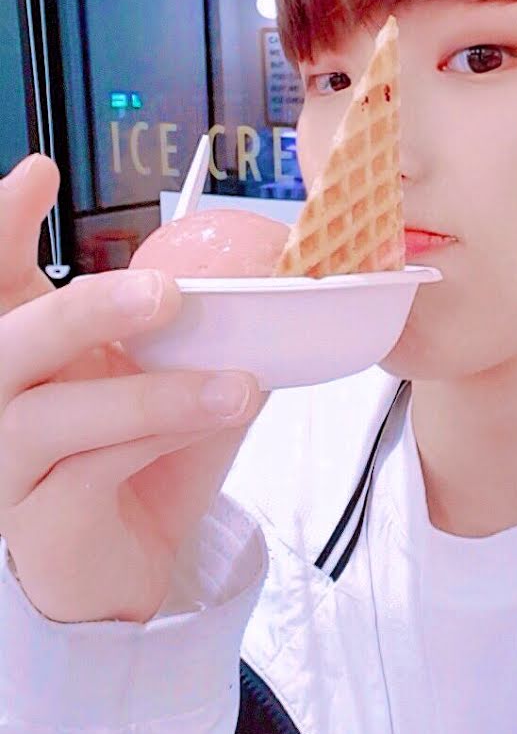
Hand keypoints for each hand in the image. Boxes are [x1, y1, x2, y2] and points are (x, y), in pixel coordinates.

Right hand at [0, 155, 267, 622]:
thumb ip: (197, 331)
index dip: (3, 223)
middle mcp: (4, 396)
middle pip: (10, 341)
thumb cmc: (143, 456)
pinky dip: (161, 440)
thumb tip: (272, 275)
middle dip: (81, 307)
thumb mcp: (173, 378)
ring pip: (53, 415)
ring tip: (236, 384)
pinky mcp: (38, 520)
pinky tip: (217, 421)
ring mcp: (9, 462)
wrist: (130, 563)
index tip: (40, 170)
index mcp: (29, 346)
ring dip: (152, 394)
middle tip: (162, 291)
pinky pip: (91, 471)